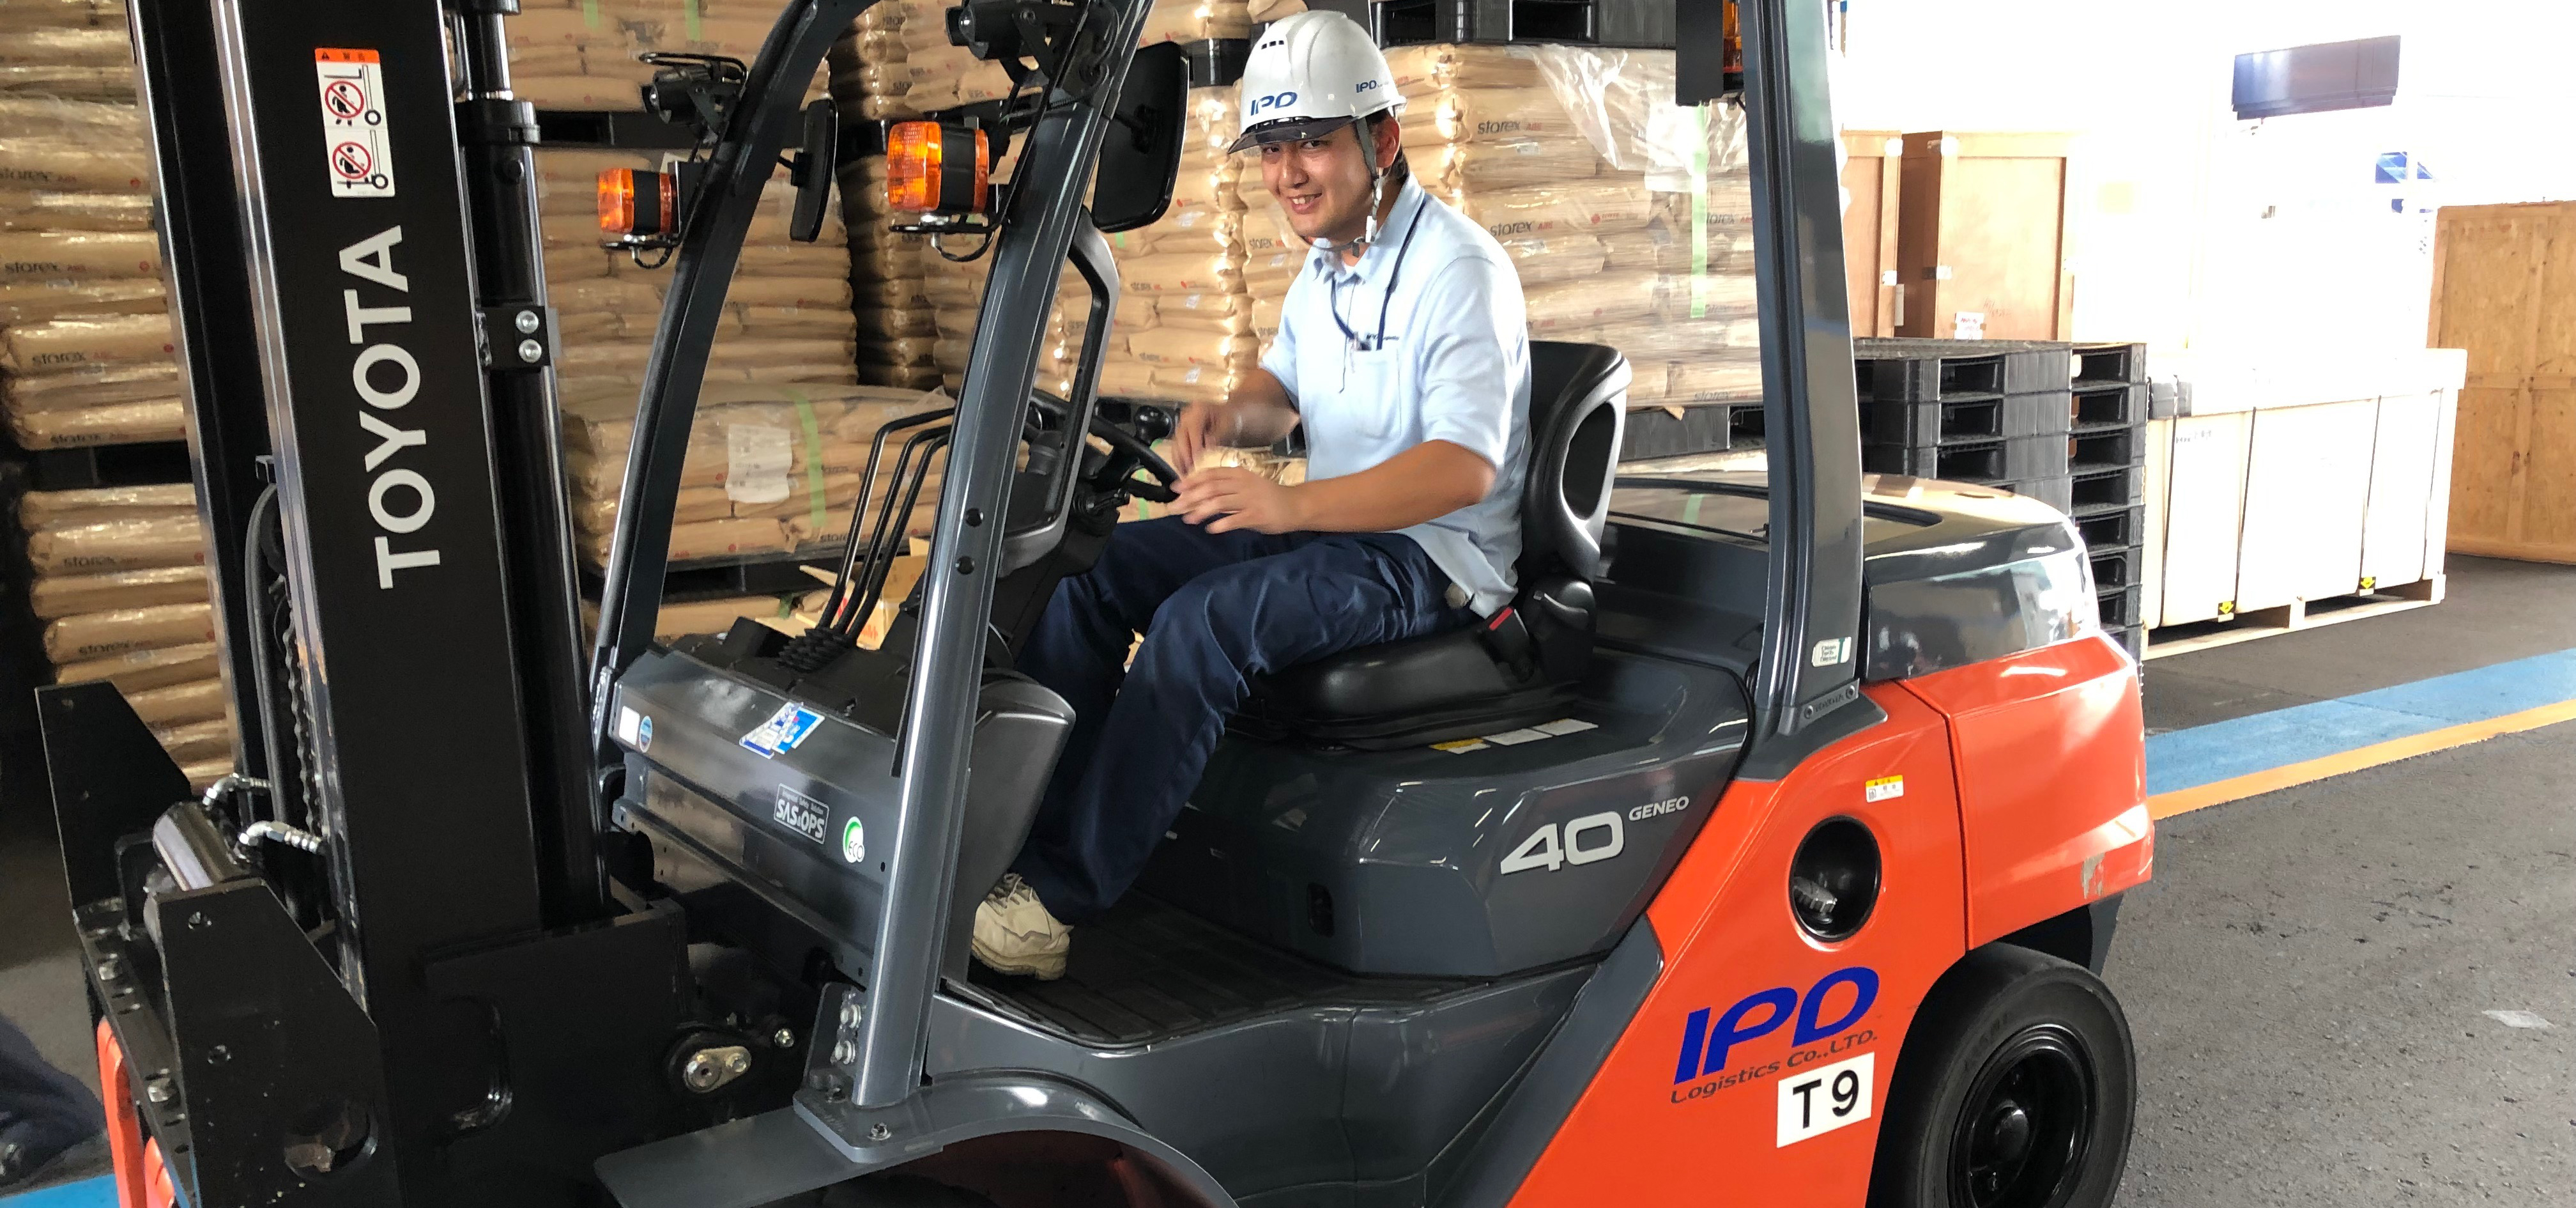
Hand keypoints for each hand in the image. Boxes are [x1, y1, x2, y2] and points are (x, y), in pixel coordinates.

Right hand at [1169, 403, 1226, 475]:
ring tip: (1184, 474)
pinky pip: (1178, 448)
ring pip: (1176, 444)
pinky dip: (1180, 460)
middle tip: (1189, 471)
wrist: (1230, 416)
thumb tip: (1206, 448)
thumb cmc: (1231, 420)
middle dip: (1184, 456)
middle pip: (1180, 437)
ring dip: (1179, 460)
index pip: (1193, 429)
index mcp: (1198, 409)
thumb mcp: (1228, 426)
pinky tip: (1184, 471)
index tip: (1196, 461)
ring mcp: (1182, 425)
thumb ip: (1216, 436)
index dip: (1194, 445)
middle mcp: (1187, 416)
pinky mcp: (1182, 435)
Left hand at [1174, 467, 1305, 533]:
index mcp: (1238, 474)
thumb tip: (1196, 497)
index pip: (1210, 474)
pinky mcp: (1257, 515)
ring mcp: (1250, 499)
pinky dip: (1221, 524)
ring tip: (1188, 519)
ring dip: (1201, 511)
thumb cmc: (1266, 497)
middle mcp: (1243, 484)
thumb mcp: (1245, 487)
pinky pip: (1235, 519)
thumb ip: (1224, 490)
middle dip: (1190, 497)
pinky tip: (1211, 529)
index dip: (1191, 480)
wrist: (1295, 505)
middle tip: (1174, 507)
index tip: (1175, 488)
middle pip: (1211, 487)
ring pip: (1220, 502)